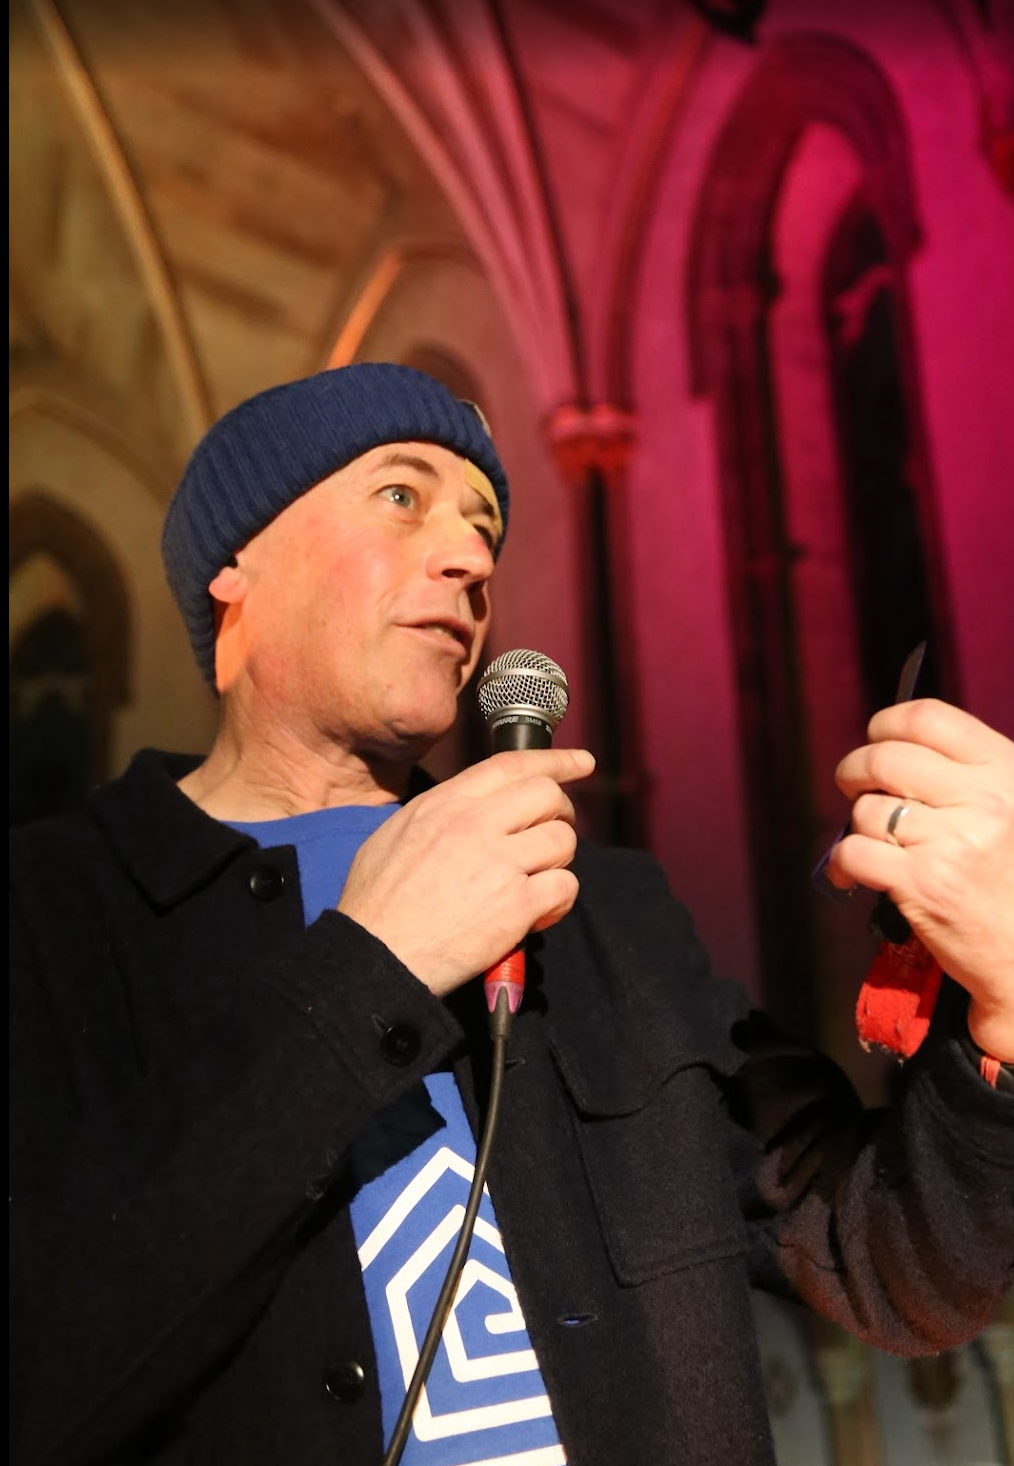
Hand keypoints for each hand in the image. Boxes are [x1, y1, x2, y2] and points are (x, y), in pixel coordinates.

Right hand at [337, 748, 594, 996]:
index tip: (582, 762)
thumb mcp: (395, 834)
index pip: (511, 764)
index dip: (555, 760)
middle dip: (561, 813)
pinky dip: (559, 900)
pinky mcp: (515, 905)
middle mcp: (473, 824)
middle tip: (553, 833)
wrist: (375, 954)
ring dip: (559, 860)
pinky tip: (538, 913)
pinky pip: (565, 886)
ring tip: (536, 880)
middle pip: (547, 795)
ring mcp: (497, 863)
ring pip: (563, 840)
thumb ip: (439, 812)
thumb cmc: (376, 903)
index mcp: (444, 804)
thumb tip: (472, 805)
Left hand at [828, 700, 1013, 1059]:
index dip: (888, 724)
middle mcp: (981, 801)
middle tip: (853, 786)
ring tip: (875, 844)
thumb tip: (894, 744)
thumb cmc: (1011, 879)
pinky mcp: (923, 884)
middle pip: (884, 758)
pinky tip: (852, 872)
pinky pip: (853, 852)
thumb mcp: (1010, 808)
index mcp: (1004, 772)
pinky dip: (843, 862)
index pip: (928, 718)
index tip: (877, 738)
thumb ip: (966, 774)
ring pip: (867, 809)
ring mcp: (951, 842)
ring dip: (858, 826)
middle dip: (854, 771)